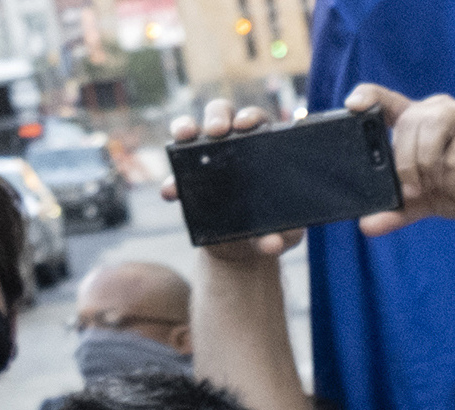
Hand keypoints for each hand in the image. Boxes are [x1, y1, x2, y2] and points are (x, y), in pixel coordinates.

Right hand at [162, 99, 298, 263]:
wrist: (244, 251)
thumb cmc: (270, 230)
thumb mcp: (283, 234)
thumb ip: (282, 235)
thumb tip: (272, 244)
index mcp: (261, 148)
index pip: (256, 120)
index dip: (249, 117)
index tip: (245, 126)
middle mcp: (231, 145)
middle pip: (221, 113)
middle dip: (216, 116)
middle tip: (216, 131)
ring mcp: (205, 158)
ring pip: (190, 130)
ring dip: (183, 127)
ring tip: (183, 138)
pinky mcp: (187, 180)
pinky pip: (174, 174)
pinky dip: (171, 181)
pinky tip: (172, 192)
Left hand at [346, 86, 454, 237]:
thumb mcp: (423, 200)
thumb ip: (396, 209)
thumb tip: (367, 225)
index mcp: (418, 119)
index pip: (387, 99)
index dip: (369, 96)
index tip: (353, 104)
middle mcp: (438, 109)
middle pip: (408, 123)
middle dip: (406, 163)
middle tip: (415, 189)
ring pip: (431, 132)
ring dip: (429, 168)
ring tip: (440, 187)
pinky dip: (453, 181)